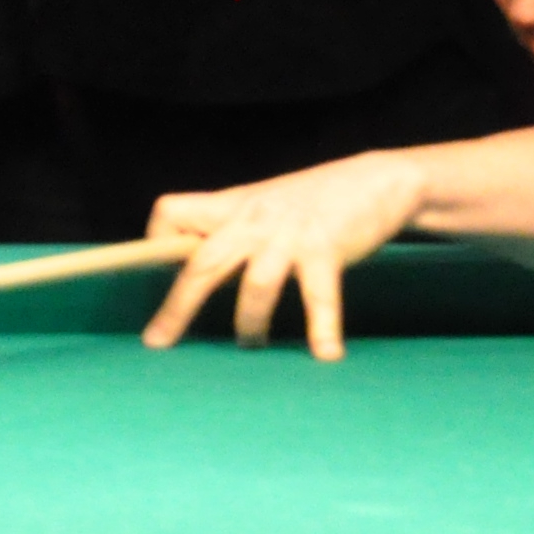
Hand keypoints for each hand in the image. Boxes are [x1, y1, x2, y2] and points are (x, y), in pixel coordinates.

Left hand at [138, 151, 430, 362]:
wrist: (375, 178)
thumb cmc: (312, 201)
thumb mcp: (262, 205)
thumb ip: (232, 230)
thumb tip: (202, 271)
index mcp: (232, 206)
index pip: (172, 212)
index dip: (157, 242)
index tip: (163, 273)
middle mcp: (254, 218)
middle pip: (203, 263)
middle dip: (178, 306)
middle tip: (159, 342)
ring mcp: (289, 234)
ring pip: (256, 286)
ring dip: (249, 325)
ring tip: (253, 345)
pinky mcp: (326, 247)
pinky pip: (318, 295)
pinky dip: (322, 328)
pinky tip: (326, 354)